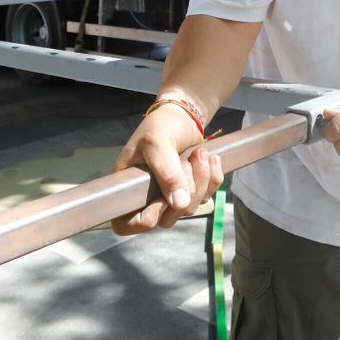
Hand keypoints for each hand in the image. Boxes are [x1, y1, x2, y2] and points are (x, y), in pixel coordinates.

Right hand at [110, 107, 223, 234]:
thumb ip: (166, 173)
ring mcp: (170, 196)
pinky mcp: (190, 190)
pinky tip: (211, 158)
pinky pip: (207, 197)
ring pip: (189, 208)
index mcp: (127, 189)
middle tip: (187, 161)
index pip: (126, 224)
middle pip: (167, 219)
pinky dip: (213, 179)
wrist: (182, 114)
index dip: (146, 219)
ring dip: (201, 180)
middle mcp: (147, 197)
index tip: (161, 198)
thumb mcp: (157, 143)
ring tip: (199, 153)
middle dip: (184, 191)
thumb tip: (180, 204)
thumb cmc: (160, 125)